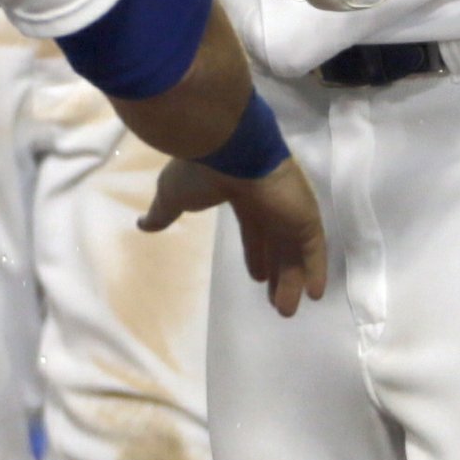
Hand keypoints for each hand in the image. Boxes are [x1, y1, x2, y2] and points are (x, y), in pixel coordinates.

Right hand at [138, 155, 327, 317]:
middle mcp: (268, 201)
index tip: (257, 278)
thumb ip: (163, 214)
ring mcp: (288, 208)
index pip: (253, 230)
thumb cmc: (200, 171)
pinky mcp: (304, 214)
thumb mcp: (173, 195)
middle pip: (276, 245)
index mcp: (240, 193)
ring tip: (286, 311)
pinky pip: (314, 247)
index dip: (255, 254)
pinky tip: (315, 295)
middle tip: (277, 302)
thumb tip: (143, 225)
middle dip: (277, 272)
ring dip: (292, 281)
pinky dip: (316, 269)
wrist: (227, 148)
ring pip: (294, 251)